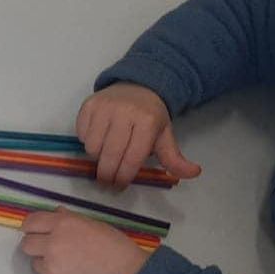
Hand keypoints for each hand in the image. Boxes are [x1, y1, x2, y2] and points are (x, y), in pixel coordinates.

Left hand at [18, 209, 148, 273]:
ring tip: (67, 263)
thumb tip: (57, 213)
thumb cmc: (117, 249)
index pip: (32, 222)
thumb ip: (71, 220)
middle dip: (35, 245)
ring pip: (35, 262)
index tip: (32, 230)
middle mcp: (53, 243)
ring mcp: (52, 266)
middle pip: (27, 244)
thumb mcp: (95, 226)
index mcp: (64, 224)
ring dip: (45, 262)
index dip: (31, 226)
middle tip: (48, 247)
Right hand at [76, 83, 200, 188]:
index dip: (124, 177)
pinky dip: (86, 142)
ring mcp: (105, 107)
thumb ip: (174, 159)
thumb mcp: (165, 136)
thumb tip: (194, 173)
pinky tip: (98, 139)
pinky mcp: (89, 105)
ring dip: (96, 157)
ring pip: (92, 147)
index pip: (132, 158)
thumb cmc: (150, 116)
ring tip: (105, 155)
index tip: (119, 187)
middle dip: (106, 175)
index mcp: (147, 121)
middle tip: (106, 182)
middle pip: (109, 155)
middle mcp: (125, 112)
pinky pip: (81, 135)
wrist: (137, 86)